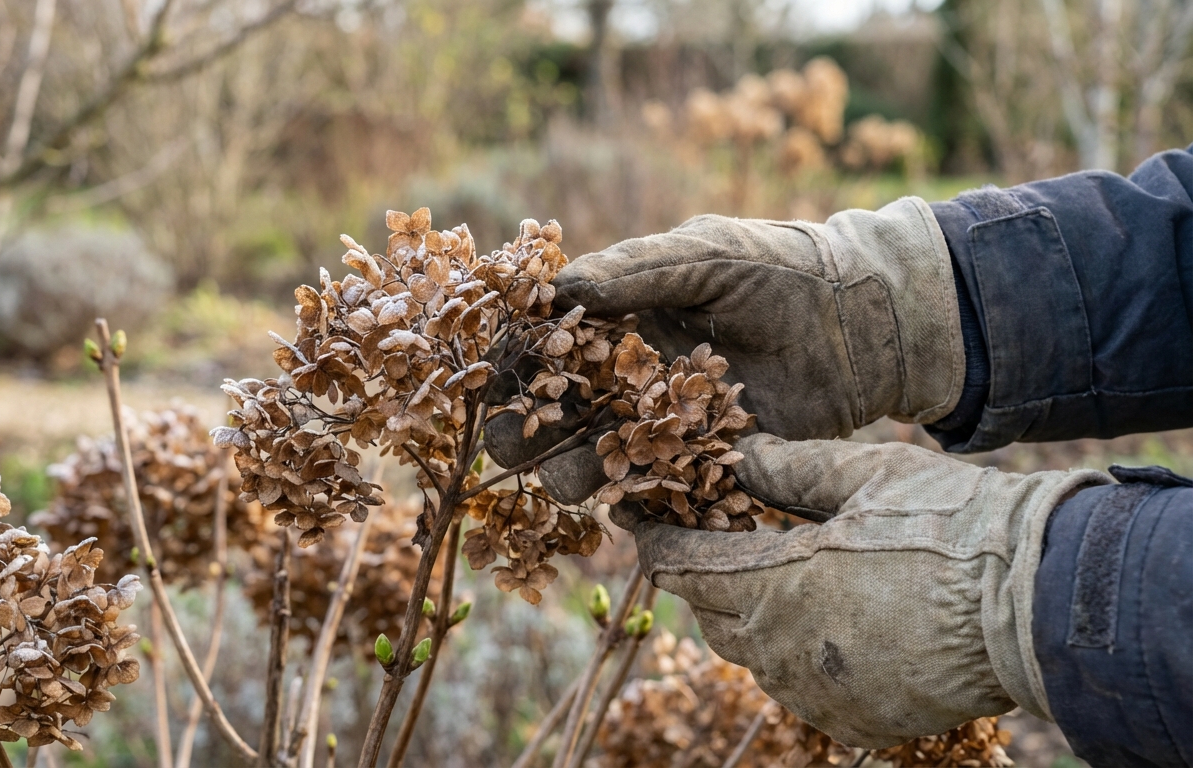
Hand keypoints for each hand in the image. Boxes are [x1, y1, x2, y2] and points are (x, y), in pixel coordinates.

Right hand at [485, 198, 967, 503]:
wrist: (865, 320)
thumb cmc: (781, 269)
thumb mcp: (705, 256)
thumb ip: (634, 271)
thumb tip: (559, 287)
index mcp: (622, 319)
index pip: (552, 345)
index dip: (516, 363)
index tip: (487, 379)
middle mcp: (635, 375)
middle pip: (563, 410)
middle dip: (529, 429)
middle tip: (505, 446)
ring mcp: (669, 423)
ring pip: (603, 454)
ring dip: (574, 469)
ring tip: (564, 478)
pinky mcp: (708, 462)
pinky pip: (661, 488)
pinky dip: (636, 499)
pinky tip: (618, 505)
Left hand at [611, 434, 1108, 747]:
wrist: (1039, 602)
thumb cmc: (952, 525)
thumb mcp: (864, 473)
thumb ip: (788, 468)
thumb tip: (737, 455)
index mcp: (774, 584)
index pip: (682, 565)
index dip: (653, 536)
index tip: (634, 514)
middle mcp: (783, 650)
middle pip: (710, 612)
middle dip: (700, 573)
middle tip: (709, 534)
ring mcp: (818, 693)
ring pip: (752, 652)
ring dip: (747, 613)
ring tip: (770, 572)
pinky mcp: (857, 719)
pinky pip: (798, 686)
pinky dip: (793, 652)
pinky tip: (820, 620)